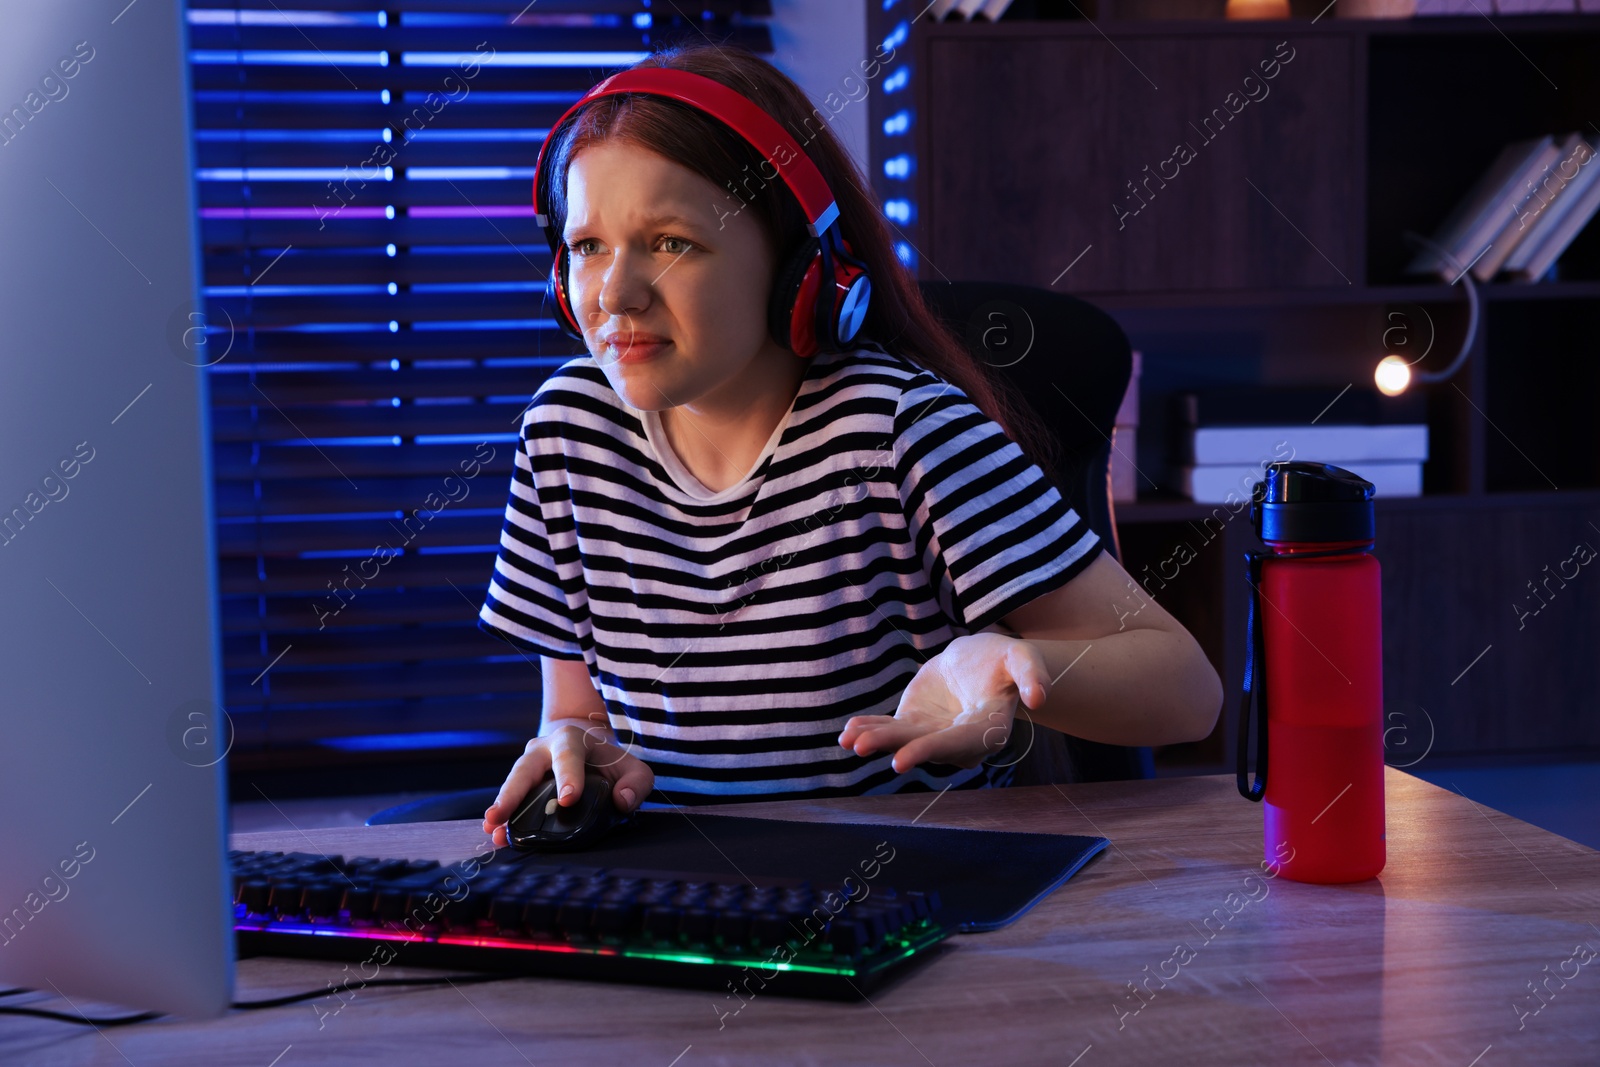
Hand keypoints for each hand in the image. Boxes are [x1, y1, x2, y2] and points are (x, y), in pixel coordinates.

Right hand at [481, 718, 653, 846]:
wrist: (587, 752)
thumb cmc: (610, 763)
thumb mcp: (633, 768)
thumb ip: (636, 782)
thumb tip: (622, 801)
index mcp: (570, 740)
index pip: (568, 756)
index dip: (568, 777)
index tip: (568, 800)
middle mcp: (542, 750)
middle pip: (525, 770)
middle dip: (512, 794)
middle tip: (499, 815)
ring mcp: (528, 768)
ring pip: (512, 785)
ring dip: (502, 809)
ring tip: (492, 830)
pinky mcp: (523, 786)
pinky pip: (511, 801)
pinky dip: (504, 819)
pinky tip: (496, 836)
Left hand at [838, 633, 1050, 771]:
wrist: (981, 661)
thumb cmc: (1006, 661)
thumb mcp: (1022, 657)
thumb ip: (1032, 674)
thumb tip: (1039, 697)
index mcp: (988, 730)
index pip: (957, 744)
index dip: (930, 751)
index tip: (901, 759)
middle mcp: (958, 741)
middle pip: (923, 746)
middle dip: (892, 747)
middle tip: (861, 746)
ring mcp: (933, 735)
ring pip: (902, 741)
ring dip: (874, 741)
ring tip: (848, 739)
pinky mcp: (914, 724)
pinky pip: (890, 729)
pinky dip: (869, 729)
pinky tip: (847, 731)